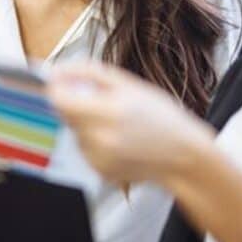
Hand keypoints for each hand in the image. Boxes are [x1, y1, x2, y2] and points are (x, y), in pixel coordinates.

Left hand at [47, 61, 214, 183]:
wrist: (183, 155)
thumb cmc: (162, 118)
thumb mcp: (129, 84)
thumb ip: (89, 72)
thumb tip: (60, 70)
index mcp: (108, 112)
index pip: (59, 99)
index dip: (57, 88)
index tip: (63, 84)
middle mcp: (101, 139)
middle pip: (65, 116)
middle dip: (77, 105)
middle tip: (102, 103)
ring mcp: (99, 158)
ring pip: (75, 133)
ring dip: (87, 125)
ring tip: (117, 125)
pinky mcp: (100, 171)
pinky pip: (85, 150)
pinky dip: (95, 142)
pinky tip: (119, 141)